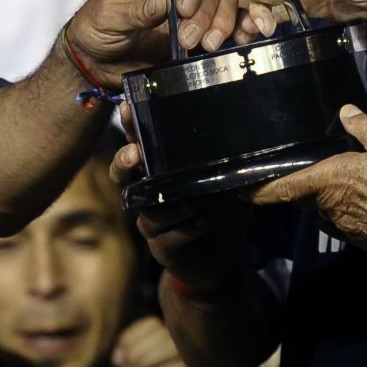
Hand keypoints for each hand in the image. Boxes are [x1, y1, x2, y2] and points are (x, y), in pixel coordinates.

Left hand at [67, 0, 240, 82]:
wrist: (96, 62)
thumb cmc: (96, 28)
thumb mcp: (109, 16)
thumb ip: (137, 10)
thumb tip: (165, 1)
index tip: (183, 7)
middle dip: (204, 14)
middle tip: (188, 38)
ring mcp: (191, 10)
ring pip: (223, 4)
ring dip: (220, 24)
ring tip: (204, 45)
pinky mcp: (199, 32)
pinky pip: (228, 25)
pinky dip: (238, 30)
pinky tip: (237, 40)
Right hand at [113, 140, 253, 291]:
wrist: (221, 258)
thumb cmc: (221, 210)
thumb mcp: (230, 180)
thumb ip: (232, 160)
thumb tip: (245, 132)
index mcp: (161, 171)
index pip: (138, 143)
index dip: (129, 127)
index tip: (127, 108)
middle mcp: (149, 194)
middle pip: (121, 174)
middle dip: (123, 161)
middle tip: (135, 154)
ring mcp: (153, 222)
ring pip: (146, 211)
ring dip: (168, 206)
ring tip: (192, 202)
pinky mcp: (162, 247)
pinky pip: (165, 238)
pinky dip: (184, 230)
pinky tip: (202, 223)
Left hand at [115, 316, 211, 366]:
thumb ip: (128, 364)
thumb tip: (123, 350)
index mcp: (163, 353)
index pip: (150, 323)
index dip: (131, 336)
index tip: (119, 360)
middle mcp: (180, 358)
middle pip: (161, 330)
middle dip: (137, 350)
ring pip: (173, 346)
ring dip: (148, 361)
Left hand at [249, 105, 366, 254]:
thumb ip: (366, 126)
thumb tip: (346, 113)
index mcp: (329, 181)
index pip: (284, 186)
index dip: (260, 188)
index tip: (241, 189)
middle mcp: (330, 208)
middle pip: (306, 197)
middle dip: (300, 186)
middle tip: (301, 171)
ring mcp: (347, 228)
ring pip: (327, 209)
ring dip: (328, 197)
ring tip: (340, 181)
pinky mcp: (364, 240)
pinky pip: (346, 220)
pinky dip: (349, 208)